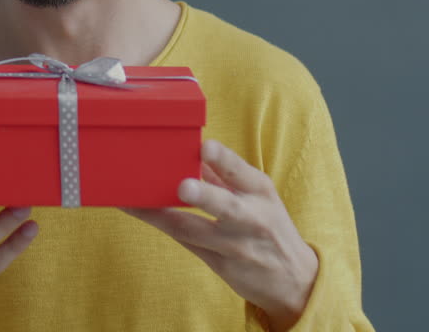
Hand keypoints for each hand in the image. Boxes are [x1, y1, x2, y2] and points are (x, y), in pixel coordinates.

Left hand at [122, 139, 317, 329]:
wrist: (294, 280)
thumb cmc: (267, 225)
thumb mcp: (257, 196)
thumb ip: (226, 174)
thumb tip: (193, 149)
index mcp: (260, 191)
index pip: (242, 172)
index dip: (224, 160)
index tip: (205, 147)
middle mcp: (251, 218)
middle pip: (225, 206)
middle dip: (204, 195)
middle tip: (182, 186)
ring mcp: (235, 245)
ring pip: (193, 229)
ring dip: (161, 214)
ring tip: (133, 202)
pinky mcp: (221, 265)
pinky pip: (185, 242)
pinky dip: (162, 225)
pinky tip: (138, 211)